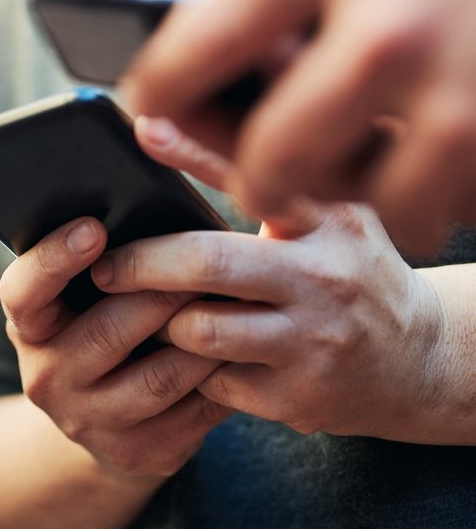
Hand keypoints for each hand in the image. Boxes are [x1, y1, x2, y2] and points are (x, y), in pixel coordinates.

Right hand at [0, 219, 231, 479]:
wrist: (105, 420)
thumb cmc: (103, 326)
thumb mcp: (81, 297)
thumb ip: (101, 260)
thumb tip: (150, 200)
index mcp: (28, 327)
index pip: (23, 292)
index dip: (54, 260)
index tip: (94, 227)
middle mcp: (46, 377)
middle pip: (106, 332)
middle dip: (162, 293)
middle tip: (208, 259)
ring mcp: (89, 421)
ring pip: (158, 377)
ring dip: (203, 338)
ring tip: (238, 302)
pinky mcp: (137, 453)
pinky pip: (191, 413)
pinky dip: (222, 378)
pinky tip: (246, 350)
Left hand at [90, 116, 440, 439]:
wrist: (424, 362)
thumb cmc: (354, 275)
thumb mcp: (329, 217)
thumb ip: (270, 183)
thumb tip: (182, 131)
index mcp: (328, 221)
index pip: (252, 178)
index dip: (192, 152)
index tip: (141, 131)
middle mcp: (323, 277)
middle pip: (207, 263)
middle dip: (140, 264)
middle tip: (105, 268)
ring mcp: (312, 342)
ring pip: (198, 330)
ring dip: (163, 324)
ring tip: (154, 316)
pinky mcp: (297, 398)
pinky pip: (211, 381)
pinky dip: (190, 373)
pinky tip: (194, 361)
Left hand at [122, 0, 475, 251]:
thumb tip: (212, 60)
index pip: (201, 46)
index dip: (159, 93)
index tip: (146, 108)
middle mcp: (395, 20)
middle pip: (276, 155)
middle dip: (254, 180)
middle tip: (257, 181)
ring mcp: (464, 78)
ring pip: (371, 198)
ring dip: (356, 196)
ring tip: (354, 172)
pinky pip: (457, 199)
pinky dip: (438, 192)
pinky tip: (429, 153)